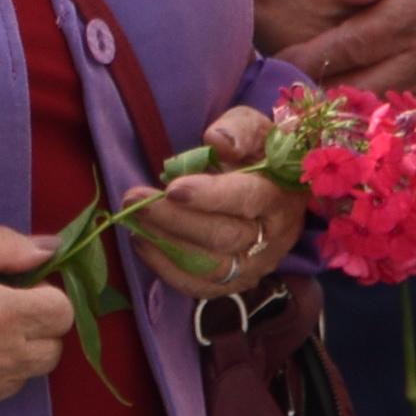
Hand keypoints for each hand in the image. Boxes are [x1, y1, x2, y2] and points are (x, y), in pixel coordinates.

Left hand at [132, 104, 313, 289]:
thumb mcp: (255, 128)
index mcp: (281, 195)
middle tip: (134, 198)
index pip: (248, 200)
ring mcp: (256, 265)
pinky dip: (166, 268)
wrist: (271, 187)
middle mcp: (273, 237)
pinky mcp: (236, 282)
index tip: (172, 189)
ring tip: (134, 218)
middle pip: (223, 236)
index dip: (210, 196)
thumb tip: (218, 142)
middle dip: (173, 219)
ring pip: (210, 266)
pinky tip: (142, 241)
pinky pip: (200, 287)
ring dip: (165, 243)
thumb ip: (239, 129)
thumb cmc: (258, 153)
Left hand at [277, 0, 415, 110]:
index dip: (308, 58)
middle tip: (285, 95)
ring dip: (350, 116)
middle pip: (363, 88)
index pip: (348, 47)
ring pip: (389, 112)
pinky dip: (387, 124)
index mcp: (413, 13)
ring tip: (313, 112)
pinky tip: (358, 120)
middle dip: (320, 94)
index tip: (277, 63)